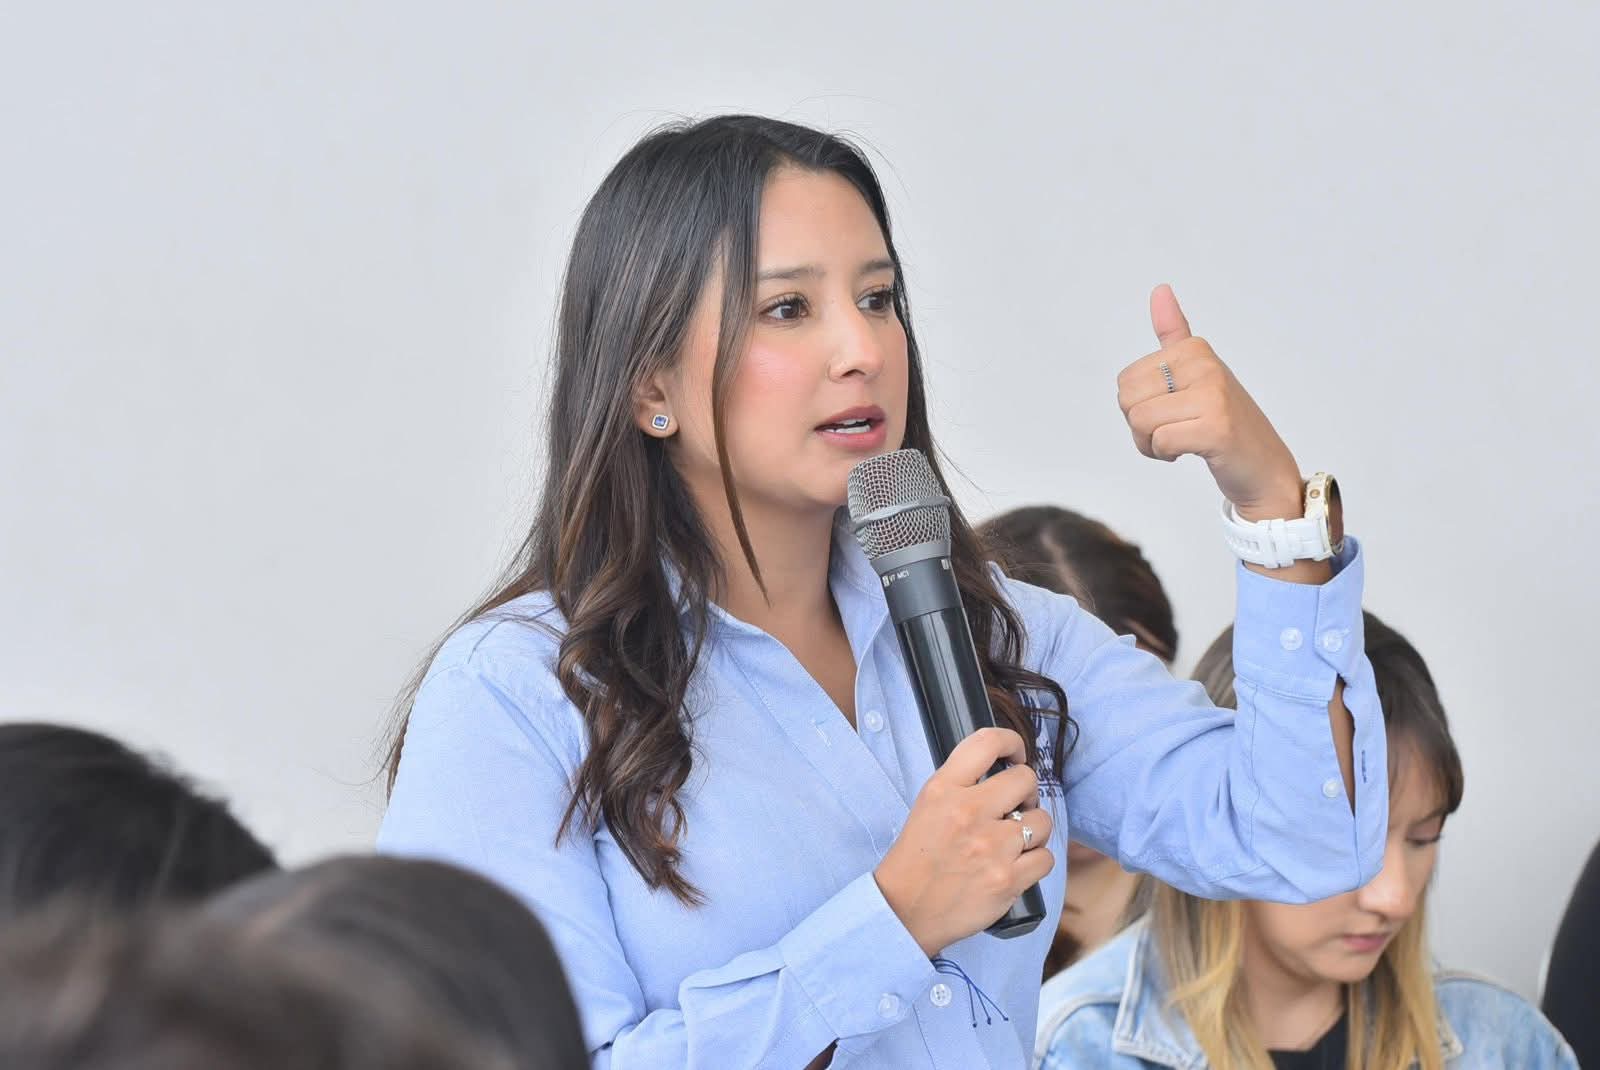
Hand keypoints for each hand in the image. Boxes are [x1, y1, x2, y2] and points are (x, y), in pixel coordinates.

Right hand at [874, 728, 1054, 956]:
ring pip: (1042, 821)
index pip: (987, 742)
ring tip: (1012, 843)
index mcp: (944, 789)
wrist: (905, 910)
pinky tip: (1016, 866)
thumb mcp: (927, 806)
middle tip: (1014, 809)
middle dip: (1025, 794)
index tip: (1016, 753)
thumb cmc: (917, 859)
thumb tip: (1005, 773)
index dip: (1011, 743)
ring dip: (1032, 831)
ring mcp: (991, 847)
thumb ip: (961, 785)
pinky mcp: (1008, 880)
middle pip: (1026, 780)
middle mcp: (969, 812)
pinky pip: (1045, 858)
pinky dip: (1035, 862)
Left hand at [1117, 284, 1303, 520]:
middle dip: (1141, 427)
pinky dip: (1167, 454)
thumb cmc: (1225, 422)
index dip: (1138, 406)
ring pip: (1140, 421)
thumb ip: (1175, 333)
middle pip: (1127, 400)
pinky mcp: (1216, 428)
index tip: (1171, 410)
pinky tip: (1193, 451)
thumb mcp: (1198, 373)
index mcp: (1194, 349)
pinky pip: (1160, 441)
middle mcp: (1205, 365)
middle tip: (1174, 430)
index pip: (1126, 381)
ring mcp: (1212, 395)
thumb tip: (1159, 289)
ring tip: (1184, 441)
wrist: (1264, 468)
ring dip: (1152, 444)